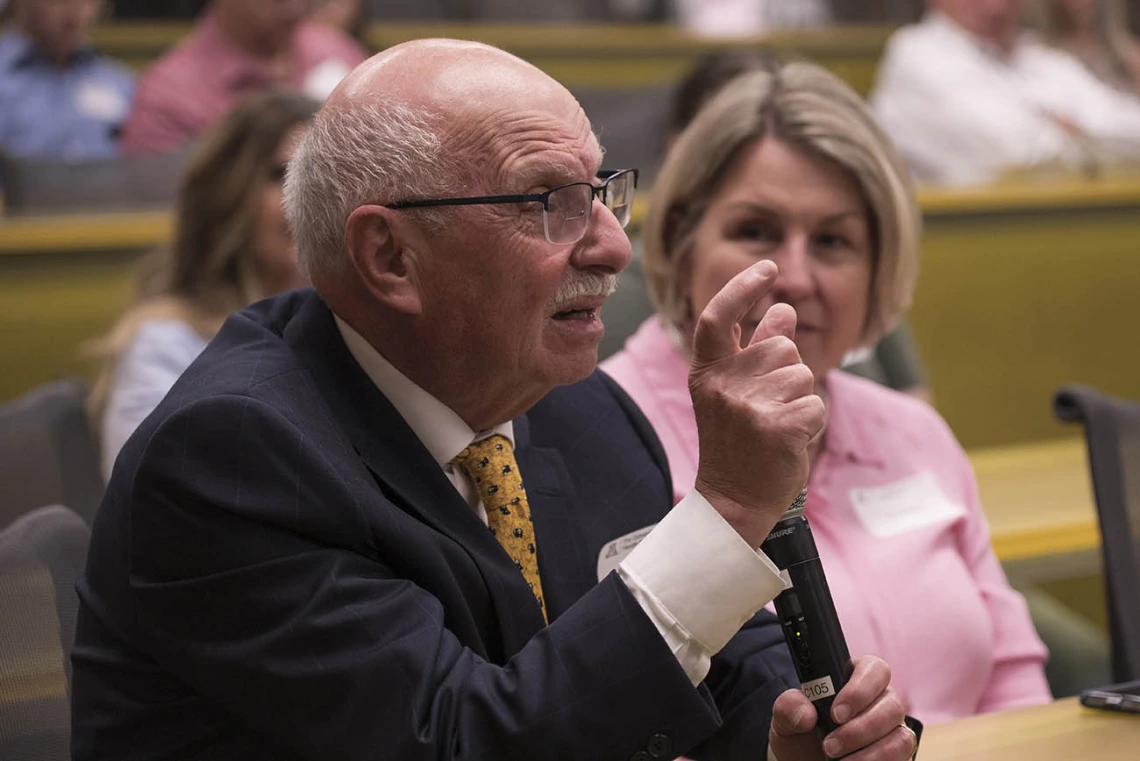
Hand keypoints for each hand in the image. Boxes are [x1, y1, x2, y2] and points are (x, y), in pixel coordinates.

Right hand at [689, 260, 824, 546]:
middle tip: (768, 410)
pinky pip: (815, 404)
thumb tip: (783, 308)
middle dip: (788, 373)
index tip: (767, 268)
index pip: (717, 316)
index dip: (743, 288)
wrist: (732, 502)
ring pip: (802, 375)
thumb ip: (758, 348)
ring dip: (801, 400)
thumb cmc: (737, 445)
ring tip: (776, 428)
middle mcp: (722, 384)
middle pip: (781, 347)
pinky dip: (812, 423)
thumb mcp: (737, 392)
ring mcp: (747, 405)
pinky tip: (789, 441)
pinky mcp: (776, 427)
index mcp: (706, 372)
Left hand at [769, 655, 914, 760]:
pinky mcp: (898, 753)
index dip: (859, 690)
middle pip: (892, 704)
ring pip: (900, 735)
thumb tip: (806, 713)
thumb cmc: (800, 733)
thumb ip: (788, 706)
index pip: (873, 669)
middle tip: (830, 745)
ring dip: (870, 752)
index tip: (836, 714)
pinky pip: (903, 756)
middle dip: (860, 728)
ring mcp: (893, 728)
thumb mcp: (786, 718)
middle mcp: (880, 700)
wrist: (804, 760)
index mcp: (855, 678)